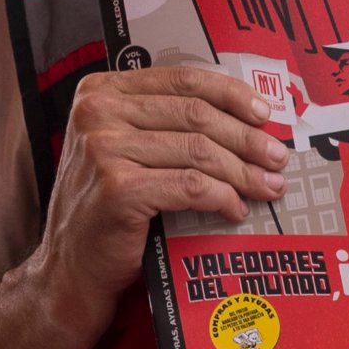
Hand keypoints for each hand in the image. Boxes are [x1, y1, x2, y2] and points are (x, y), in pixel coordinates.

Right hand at [24, 63, 289, 330]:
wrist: (70, 269)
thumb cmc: (107, 209)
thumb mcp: (126, 150)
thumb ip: (165, 125)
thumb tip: (245, 119)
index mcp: (101, 90)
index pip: (182, 79)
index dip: (232, 94)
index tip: (266, 114)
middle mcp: (98, 112)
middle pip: (196, 114)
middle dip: (246, 138)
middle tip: (277, 158)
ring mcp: (104, 149)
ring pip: (198, 151)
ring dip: (242, 171)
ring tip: (267, 187)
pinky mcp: (118, 188)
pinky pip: (191, 186)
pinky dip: (222, 197)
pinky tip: (235, 209)